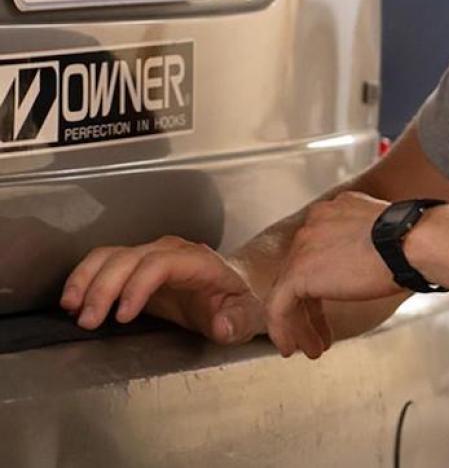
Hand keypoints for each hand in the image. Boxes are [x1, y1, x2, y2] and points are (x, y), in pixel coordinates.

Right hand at [61, 235, 263, 344]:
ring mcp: (150, 256)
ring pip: (110, 256)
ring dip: (86, 280)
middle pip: (129, 258)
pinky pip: (103, 263)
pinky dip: (84, 278)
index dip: (138, 286)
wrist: (232, 291)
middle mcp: (171, 252)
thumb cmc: (237, 302)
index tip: (122, 315)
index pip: (162, 263)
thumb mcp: (246, 316)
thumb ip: (237, 321)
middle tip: (88, 321)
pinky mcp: (134, 266)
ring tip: (72, 309)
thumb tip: (222, 325)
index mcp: (199, 262)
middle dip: (104, 288)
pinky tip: (73, 301)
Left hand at [265, 191, 406, 358]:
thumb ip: (367, 244)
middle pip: (303, 271)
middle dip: (311, 306)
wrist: (411, 243)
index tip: (333, 300)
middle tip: (319, 330)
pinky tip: (294, 347)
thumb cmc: (414, 242)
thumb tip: (373, 266)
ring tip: (310, 347)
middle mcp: (314, 223)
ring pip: (290, 290)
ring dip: (301, 322)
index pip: (319, 250)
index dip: (324, 281)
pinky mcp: (298, 272)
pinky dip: (282, 329)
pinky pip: (278, 306)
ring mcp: (303, 246)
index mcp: (336, 211)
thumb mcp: (385, 236)